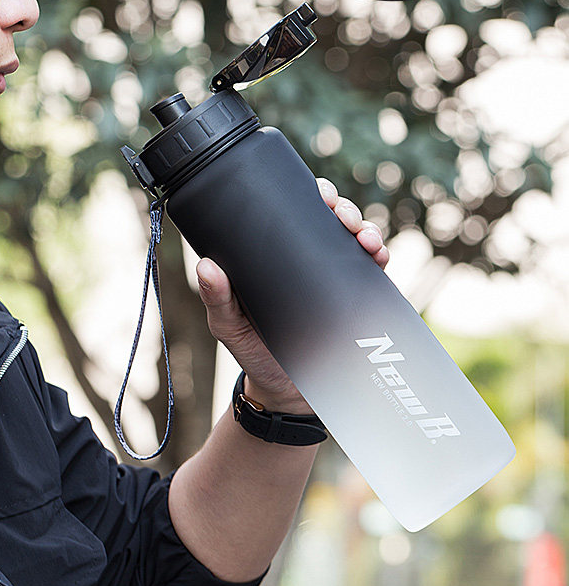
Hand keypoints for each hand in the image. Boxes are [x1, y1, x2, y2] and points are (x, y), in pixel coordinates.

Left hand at [196, 177, 389, 415]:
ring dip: (365, 227)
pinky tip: (377, 254)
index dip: (306, 195)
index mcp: (276, 255)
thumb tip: (206, 266)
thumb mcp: (228, 326)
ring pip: (356, 238)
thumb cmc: (252, 352)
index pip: (292, 212)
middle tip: (340, 213)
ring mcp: (335, 276)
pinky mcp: (356, 297)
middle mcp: (308, 258)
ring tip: (363, 236)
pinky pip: (373, 270)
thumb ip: (218, 300)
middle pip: (330, 218)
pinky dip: (379, 255)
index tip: (316, 193)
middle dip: (342, 207)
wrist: (286, 392)